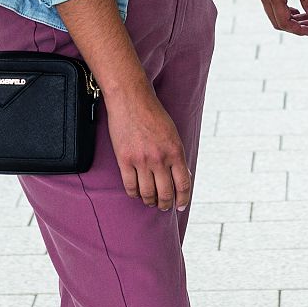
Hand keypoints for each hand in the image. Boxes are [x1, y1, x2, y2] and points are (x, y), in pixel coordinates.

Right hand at [107, 84, 191, 211]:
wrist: (131, 99)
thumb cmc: (153, 113)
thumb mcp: (172, 133)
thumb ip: (176, 155)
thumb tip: (182, 177)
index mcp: (175, 151)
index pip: (183, 184)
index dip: (183, 199)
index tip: (180, 206)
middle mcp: (159, 158)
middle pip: (165, 193)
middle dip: (165, 204)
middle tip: (164, 206)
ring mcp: (141, 160)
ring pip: (147, 193)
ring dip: (149, 201)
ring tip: (150, 202)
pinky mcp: (125, 160)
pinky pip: (130, 186)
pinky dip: (134, 194)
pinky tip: (136, 193)